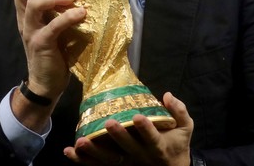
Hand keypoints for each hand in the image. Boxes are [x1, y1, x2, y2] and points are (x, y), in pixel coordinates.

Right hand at [11, 0, 85, 99]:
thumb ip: (54, 10)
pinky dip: (67, 18)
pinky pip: (51, 27)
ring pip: (33, 6)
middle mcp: (25, 20)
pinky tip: (81, 14)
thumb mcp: (51, 26)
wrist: (46, 83)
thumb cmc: (53, 51)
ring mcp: (31, 32)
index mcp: (26, 14)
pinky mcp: (41, 45)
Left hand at [64, 92, 193, 165]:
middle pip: (128, 148)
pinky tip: (69, 151)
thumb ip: (179, 112)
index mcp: (158, 146)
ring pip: (109, 160)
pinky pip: (96, 165)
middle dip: (118, 136)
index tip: (138, 117)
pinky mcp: (115, 165)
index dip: (146, 129)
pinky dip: (82, 160)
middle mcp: (140, 156)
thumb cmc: (175, 144)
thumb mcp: (184, 129)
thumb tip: (168, 95)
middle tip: (108, 123)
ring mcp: (126, 162)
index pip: (153, 138)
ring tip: (81, 141)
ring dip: (94, 152)